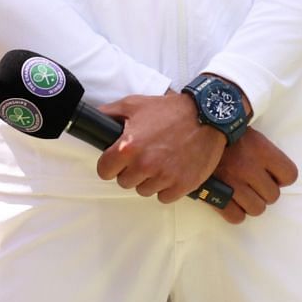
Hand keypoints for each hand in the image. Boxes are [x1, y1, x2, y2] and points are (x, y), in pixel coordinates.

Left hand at [98, 92, 225, 201]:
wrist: (209, 114)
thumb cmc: (171, 110)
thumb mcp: (136, 104)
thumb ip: (109, 113)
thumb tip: (92, 119)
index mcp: (128, 147)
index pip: (104, 171)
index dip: (111, 164)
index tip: (119, 160)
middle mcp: (144, 165)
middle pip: (125, 182)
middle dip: (132, 171)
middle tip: (146, 155)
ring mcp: (164, 177)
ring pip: (144, 191)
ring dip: (150, 180)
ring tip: (162, 161)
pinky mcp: (182, 185)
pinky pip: (164, 197)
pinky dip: (168, 187)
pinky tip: (173, 170)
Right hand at [204, 128, 299, 224]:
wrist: (194, 132)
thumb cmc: (224, 133)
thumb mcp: (250, 134)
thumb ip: (266, 153)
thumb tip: (278, 173)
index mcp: (262, 150)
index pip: (290, 175)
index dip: (282, 177)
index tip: (272, 174)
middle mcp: (249, 168)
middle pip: (273, 196)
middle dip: (265, 192)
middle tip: (254, 183)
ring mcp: (232, 184)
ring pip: (257, 209)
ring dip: (251, 203)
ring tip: (242, 192)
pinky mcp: (215, 196)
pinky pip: (236, 217)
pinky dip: (235, 212)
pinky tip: (230, 200)